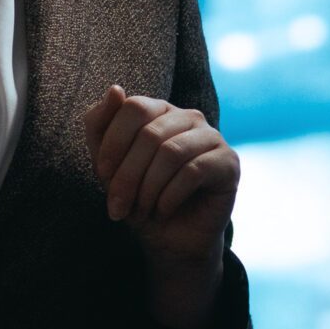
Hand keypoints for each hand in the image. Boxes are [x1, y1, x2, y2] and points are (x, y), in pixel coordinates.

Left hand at [81, 84, 239, 271]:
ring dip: (148, 188)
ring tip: (142, 209)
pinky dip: (170, 196)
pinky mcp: (229, 162)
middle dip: (128, 176)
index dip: (114, 143)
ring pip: (171, 152)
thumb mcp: (107, 164)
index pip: (134, 106)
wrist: (170, 239)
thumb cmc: (138, 197)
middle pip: (150, 134)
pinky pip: (194, 171)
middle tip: (119, 206)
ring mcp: (212, 137)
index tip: (103, 176)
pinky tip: (164, 210)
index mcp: (159, 110)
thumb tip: (116, 89)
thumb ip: (100, 125)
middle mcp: (188, 117)